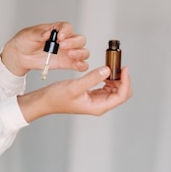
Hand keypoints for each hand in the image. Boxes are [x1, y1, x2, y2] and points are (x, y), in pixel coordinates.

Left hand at [0, 22, 88, 76]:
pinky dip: (82, 65)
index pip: (67, 27)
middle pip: (79, 39)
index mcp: (56, 29)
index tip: (59, 36)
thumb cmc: (25, 41)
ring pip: (82, 51)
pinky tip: (79, 65)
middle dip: (74, 42)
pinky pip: (79, 64)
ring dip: (80, 53)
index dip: (66, 31)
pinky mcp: (66, 63)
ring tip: (71, 54)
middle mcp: (65, 40)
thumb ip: (39, 34)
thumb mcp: (29, 34)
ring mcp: (67, 52)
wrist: (20, 55)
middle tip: (63, 45)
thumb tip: (47, 33)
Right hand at [17, 66, 132, 121]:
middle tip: (118, 65)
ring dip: (115, 78)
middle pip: (121, 93)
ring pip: (114, 89)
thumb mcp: (75, 86)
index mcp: (98, 106)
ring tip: (111, 65)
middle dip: (122, 79)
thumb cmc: (57, 97)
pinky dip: (107, 78)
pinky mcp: (91, 95)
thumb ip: (92, 78)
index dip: (125, 81)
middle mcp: (99, 104)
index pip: (121, 96)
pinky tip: (102, 70)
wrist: (45, 100)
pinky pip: (105, 86)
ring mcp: (96, 100)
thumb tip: (108, 70)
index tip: (124, 68)